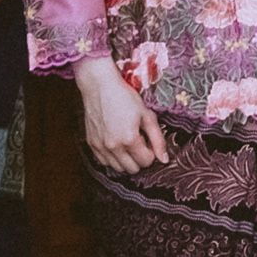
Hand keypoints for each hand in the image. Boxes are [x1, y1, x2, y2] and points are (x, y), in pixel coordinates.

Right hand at [73, 56, 169, 175]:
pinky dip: (112, 158)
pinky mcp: (91, 144)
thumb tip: (164, 159)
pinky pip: (104, 162)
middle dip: (140, 159)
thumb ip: (158, 139)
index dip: (151, 153)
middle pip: (133, 169)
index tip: (148, 140)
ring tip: (127, 142)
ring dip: (126, 160)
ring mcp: (100, 146)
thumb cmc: (125, 98)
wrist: (100, 87)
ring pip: (118, 169)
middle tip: (140, 142)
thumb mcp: (147, 115)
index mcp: (129, 139)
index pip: (147, 162)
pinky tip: (116, 144)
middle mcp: (113, 146)